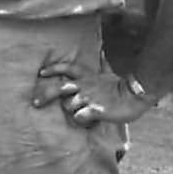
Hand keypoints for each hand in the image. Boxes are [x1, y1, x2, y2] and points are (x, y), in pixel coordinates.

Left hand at [31, 59, 153, 126]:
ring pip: (68, 105)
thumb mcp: (109, 73)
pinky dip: (80, 119)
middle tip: (36, 102)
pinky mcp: (96, 110)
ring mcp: (89, 98)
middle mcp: (84, 86)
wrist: (136, 94)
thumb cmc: (122, 87)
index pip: (66, 68)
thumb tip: (102, 52)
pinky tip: (85, 121)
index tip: (41, 73)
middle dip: (46, 95)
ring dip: (70, 111)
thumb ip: (102, 64)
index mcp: (87, 77)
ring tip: (80, 114)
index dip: (53, 70)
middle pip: (59, 88)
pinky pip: (80, 116)